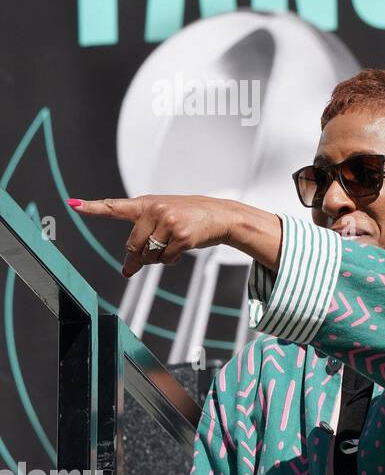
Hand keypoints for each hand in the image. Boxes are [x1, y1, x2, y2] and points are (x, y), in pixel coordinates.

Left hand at [69, 195, 241, 276]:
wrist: (221, 214)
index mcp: (146, 203)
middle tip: (158, 249)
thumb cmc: (190, 217)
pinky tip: (183, 248)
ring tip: (174, 243)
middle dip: (143, 254)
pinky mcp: (181, 235)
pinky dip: (172, 260)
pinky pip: (165, 259)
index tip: (73, 204)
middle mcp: (154, 210)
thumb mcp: (164, 222)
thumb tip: (126, 271)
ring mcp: (168, 222)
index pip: (115, 206)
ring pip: (148, 255)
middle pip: (132, 245)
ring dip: (159, 258)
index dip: (92, 207)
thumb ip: (142, 240)